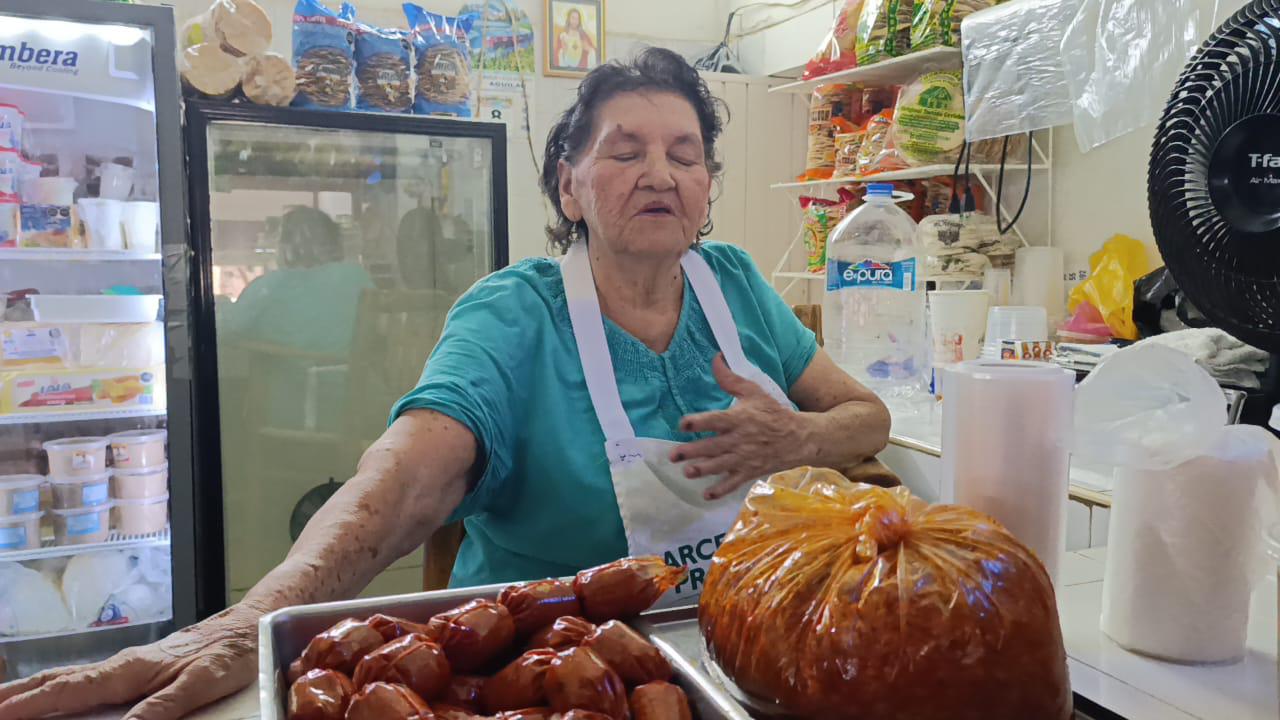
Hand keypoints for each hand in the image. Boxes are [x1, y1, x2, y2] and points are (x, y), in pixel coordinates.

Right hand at [0, 601, 263, 719]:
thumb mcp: (199, 684)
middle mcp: (121, 666)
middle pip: (56, 682)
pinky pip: (87, 682)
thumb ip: (160, 708)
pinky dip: (59, 690)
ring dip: (31, 693)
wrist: (250, 624)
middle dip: (16, 697)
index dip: (30, 706)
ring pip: (68, 680)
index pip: (67, 691)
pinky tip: (55, 698)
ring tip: (4, 703)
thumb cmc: (228, 653)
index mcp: (129, 671)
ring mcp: (127, 667)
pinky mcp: (138, 670)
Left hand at [671, 354, 810, 499]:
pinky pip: (733, 483)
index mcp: (738, 419)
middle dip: (691, 452)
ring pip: (719, 466)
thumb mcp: (754, 392)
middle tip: (674, 456)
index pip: (715, 420)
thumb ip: (731, 379)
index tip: (683, 424)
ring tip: (687, 472)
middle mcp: (739, 439)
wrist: (799, 438)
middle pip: (711, 446)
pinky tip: (706, 494)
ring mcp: (744, 458)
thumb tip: (715, 359)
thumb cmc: (773, 413)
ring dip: (702, 470)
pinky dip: (720, 490)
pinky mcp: (750, 471)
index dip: (698, 422)